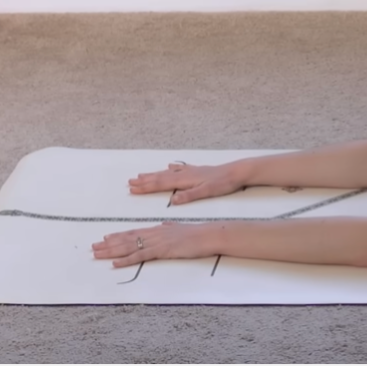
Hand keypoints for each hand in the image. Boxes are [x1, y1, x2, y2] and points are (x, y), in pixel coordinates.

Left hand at [91, 222, 220, 267]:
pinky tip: (115, 263)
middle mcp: (154, 234)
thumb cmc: (198, 233)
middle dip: (109, 244)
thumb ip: (170, 227)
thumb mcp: (180, 228)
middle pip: (127, 239)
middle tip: (93, 247)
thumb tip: (164, 225)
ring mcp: (157, 242)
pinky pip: (140, 256)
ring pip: (129, 246)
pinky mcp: (162, 251)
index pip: (133, 232)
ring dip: (111, 251)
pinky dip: (126, 260)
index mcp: (157, 229)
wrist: (208, 235)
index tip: (104, 238)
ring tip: (97, 253)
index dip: (118, 236)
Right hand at [128, 160, 247, 204]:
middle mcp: (185, 174)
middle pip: (160, 177)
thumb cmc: (222, 183)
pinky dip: (170, 168)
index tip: (132, 188)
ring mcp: (190, 171)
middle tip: (130, 182)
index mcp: (185, 180)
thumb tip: (173, 200)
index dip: (146, 187)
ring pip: (167, 173)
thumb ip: (189, 196)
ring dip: (154, 174)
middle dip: (145, 180)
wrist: (236, 172)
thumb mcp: (206, 192)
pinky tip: (168, 166)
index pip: (161, 184)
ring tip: (142, 174)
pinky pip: (178, 168)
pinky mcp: (197, 170)